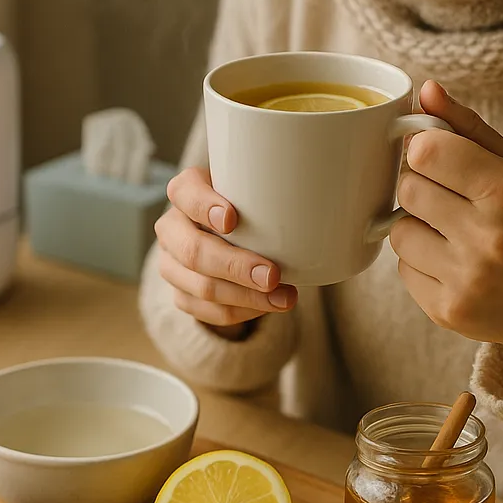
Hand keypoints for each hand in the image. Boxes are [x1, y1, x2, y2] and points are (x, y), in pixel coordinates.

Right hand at [155, 166, 297, 337]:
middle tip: (272, 275)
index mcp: (186, 192)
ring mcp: (170, 264)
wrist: (232, 235)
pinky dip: (242, 312)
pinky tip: (268, 306)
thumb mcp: (256, 191)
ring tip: (284, 298)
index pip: (184, 193)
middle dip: (235, 266)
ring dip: (246, 297)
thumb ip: (275, 191)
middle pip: (193, 251)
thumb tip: (332, 204)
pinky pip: (208, 312)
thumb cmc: (250, 206)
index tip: (231, 219)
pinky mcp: (180, 293)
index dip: (204, 206)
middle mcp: (172, 228)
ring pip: (201, 288)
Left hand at [390, 81, 502, 380]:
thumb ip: (467, 127)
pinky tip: (452, 264)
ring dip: (416, 228)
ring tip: (452, 235)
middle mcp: (487, 236)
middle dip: (421, 188)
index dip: (423, 150)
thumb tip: (425, 89)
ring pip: (398, 231)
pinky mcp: (446, 310)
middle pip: (407, 188)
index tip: (435, 157)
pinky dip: (420, 263)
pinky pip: (402, 269)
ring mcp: (466, 278)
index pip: (425, 151)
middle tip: (449, 199)